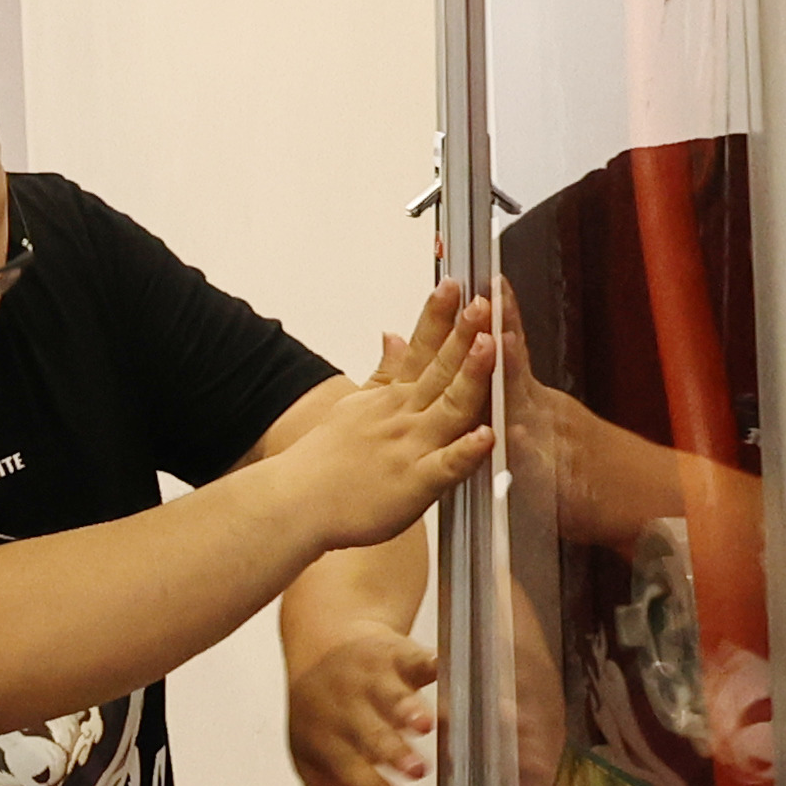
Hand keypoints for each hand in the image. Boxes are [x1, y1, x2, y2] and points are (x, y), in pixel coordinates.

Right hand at [276, 286, 496, 549]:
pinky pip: (447, 466)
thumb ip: (383, 372)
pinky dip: (467, 451)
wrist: (293, 503)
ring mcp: (410, 448)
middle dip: (463, 334)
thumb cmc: (323, 460)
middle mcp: (403, 416)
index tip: (454, 283)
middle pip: (439, 369)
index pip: (419, 348)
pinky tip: (489, 436)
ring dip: (471, 376)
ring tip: (492, 346)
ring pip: (449, 407)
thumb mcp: (353, 405)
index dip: (438, 316)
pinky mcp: (415, 485)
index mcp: (391, 398)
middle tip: (482, 302)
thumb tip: (394, 334)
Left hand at [285, 620, 441, 785]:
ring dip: (408, 709)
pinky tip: (445, 674)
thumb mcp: (310, 753)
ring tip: (427, 725)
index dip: (370, 783)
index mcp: (324, 733)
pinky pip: (415, 659)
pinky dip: (431, 665)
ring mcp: (371, 677)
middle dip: (393, 751)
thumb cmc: (321, 709)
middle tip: (416, 770)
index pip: (345, 764)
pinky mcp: (395, 653)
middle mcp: (346, 705)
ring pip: (391, 694)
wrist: (322, 641)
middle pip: (369, 731)